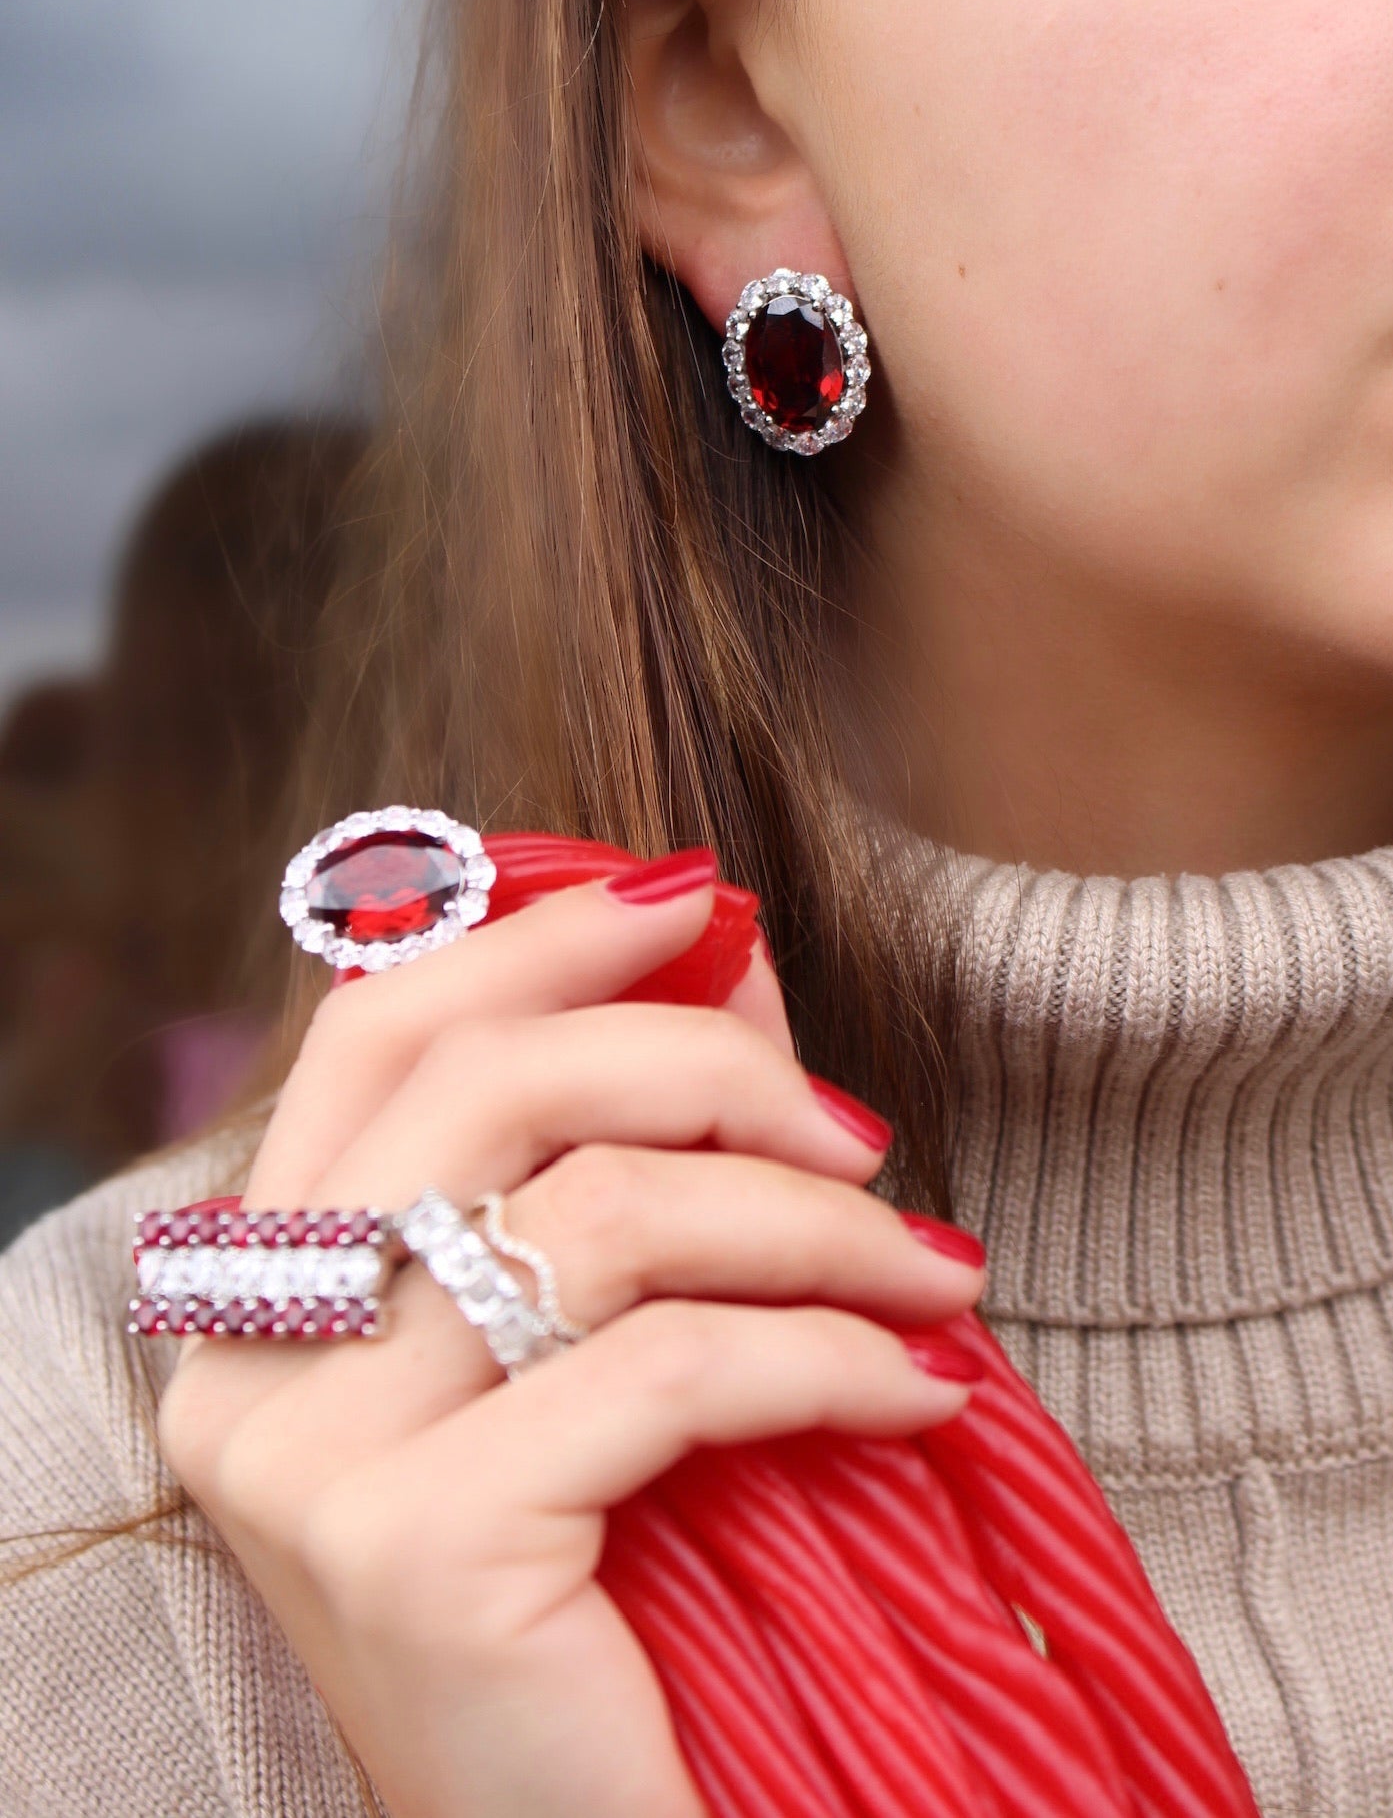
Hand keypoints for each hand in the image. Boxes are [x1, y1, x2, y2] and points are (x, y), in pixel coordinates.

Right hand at [158, 857, 985, 1817]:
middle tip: (859, 1125)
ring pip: (604, 1217)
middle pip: (488, 1085)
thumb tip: (734, 964)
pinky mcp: (418, 1552)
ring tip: (932, 1271)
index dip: (537, 934)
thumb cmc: (594, 1602)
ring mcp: (311, 1458)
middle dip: (708, 1062)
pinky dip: (833, 1358)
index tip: (696, 899)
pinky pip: (672, 1373)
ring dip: (810, 1223)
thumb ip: (622, 1158)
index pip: (375, 1029)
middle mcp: (250, 1359)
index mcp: (260, 1290)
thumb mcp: (578, 1358)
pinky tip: (921, 1390)